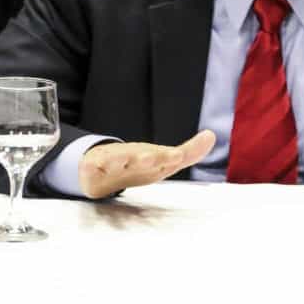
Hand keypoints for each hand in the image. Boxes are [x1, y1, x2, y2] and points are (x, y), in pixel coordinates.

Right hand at [78, 130, 215, 198]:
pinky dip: (94, 167)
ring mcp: (113, 160)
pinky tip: (95, 166)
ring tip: (130, 160)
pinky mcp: (94, 167)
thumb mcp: (165, 162)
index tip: (178, 156)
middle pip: (141, 157)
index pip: (165, 157)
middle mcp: (134, 156)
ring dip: (122, 159)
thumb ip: (190, 152)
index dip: (170, 157)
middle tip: (154, 157)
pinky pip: (92, 168)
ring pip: (116, 159)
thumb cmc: (138, 165)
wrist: (101, 168)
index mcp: (152, 157)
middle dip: (148, 157)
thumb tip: (211, 135)